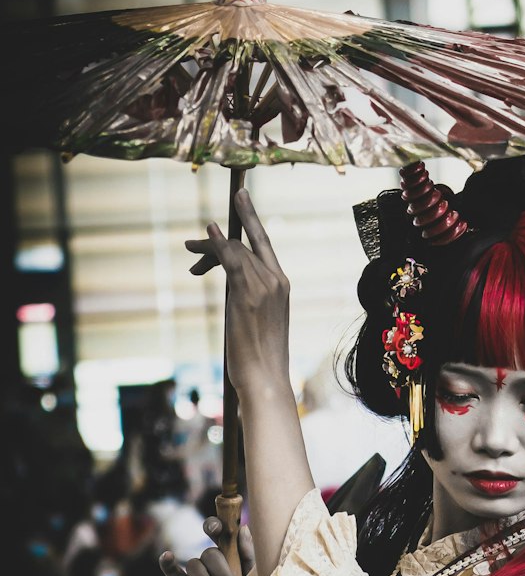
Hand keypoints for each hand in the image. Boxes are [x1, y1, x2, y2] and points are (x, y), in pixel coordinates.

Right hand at [159, 518, 254, 575]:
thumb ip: (248, 557)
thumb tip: (243, 528)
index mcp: (232, 558)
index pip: (220, 533)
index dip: (216, 525)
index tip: (217, 528)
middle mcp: (213, 565)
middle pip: (210, 553)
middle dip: (221, 571)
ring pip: (195, 564)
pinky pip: (172, 572)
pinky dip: (168, 563)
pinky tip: (168, 557)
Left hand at [185, 189, 290, 399]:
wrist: (265, 378)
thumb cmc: (260, 358)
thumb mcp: (257, 322)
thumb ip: (249, 299)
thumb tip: (234, 292)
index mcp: (282, 287)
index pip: (265, 244)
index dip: (252, 218)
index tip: (240, 198)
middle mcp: (277, 281)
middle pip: (245, 244)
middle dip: (217, 241)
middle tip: (192, 244)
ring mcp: (264, 286)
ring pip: (234, 250)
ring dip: (208, 248)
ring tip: (190, 250)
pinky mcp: (247, 293)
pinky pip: (231, 260)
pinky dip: (217, 246)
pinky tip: (204, 239)